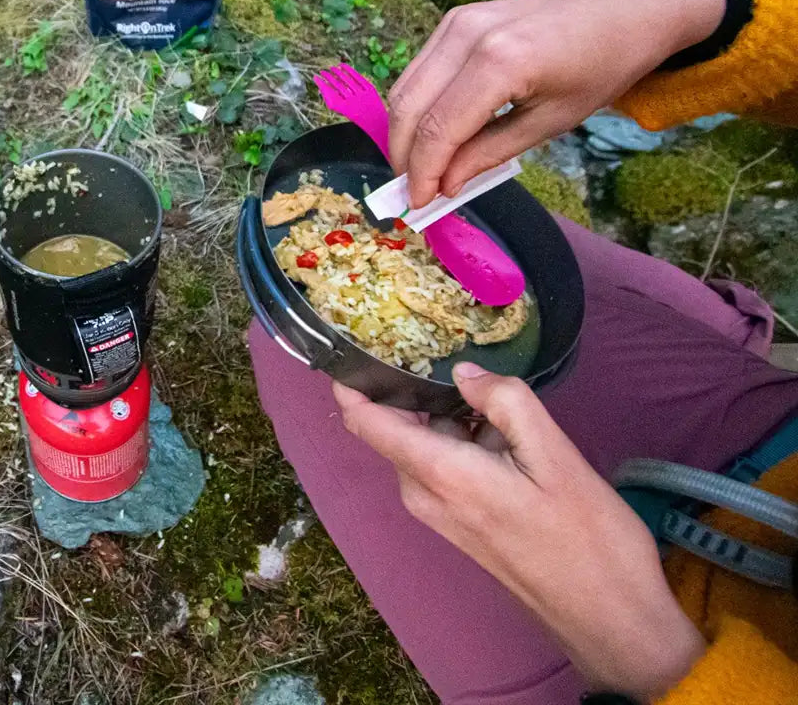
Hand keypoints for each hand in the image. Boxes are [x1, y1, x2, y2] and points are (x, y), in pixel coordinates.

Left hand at [333, 368, 704, 699]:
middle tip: (444, 344)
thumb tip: (462, 372)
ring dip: (446, 411)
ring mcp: (439, 510)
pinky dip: (461, 437)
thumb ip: (505, 402)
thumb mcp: (555, 456)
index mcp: (439, 474)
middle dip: (411, 385)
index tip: (356, 338)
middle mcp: (423, 494)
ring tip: (491, 388)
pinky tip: (505, 430)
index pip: (363, 421)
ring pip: (423, 440)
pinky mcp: (458, 520)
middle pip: (393, 423)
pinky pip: (441, 462)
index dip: (350, 379)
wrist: (609, 620)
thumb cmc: (587, 539)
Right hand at [388, 0, 726, 206]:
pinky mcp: (458, 17)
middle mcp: (466, 35)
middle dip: (404, 155)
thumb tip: (446, 184)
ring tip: (421, 167)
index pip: (438, 129)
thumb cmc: (606, 63)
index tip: (420, 205)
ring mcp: (458, 20)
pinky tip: (433, 131)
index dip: (422, 173)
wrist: (633, 0)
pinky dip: (419, 105)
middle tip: (413, 191)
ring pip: (406, 86)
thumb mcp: (552, 121)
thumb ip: (490, 153)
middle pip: (409, 106)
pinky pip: (422, 68)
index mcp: (498, 63)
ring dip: (406, 131)